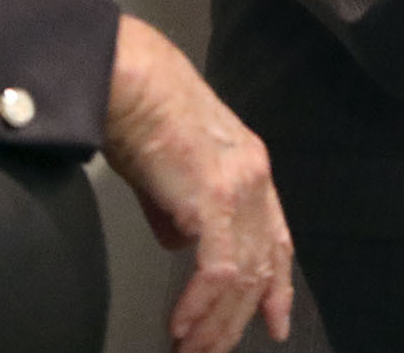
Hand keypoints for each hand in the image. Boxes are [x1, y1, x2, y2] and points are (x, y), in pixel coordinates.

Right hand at [102, 14, 293, 352]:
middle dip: (238, 319)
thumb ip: (176, 209)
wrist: (127, 77)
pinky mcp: (214, 198)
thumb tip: (178, 243)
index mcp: (249, 166)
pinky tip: (182, 324)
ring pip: (242, 276)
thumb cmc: (137, 109)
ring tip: (194, 350)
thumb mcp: (165, 168)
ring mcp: (239, 187)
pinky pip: (217, 271)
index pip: (276, 238)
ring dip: (216, 322)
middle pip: (262, 267)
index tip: (274, 322)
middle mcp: (254, 178)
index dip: (277, 286)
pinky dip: (200, 306)